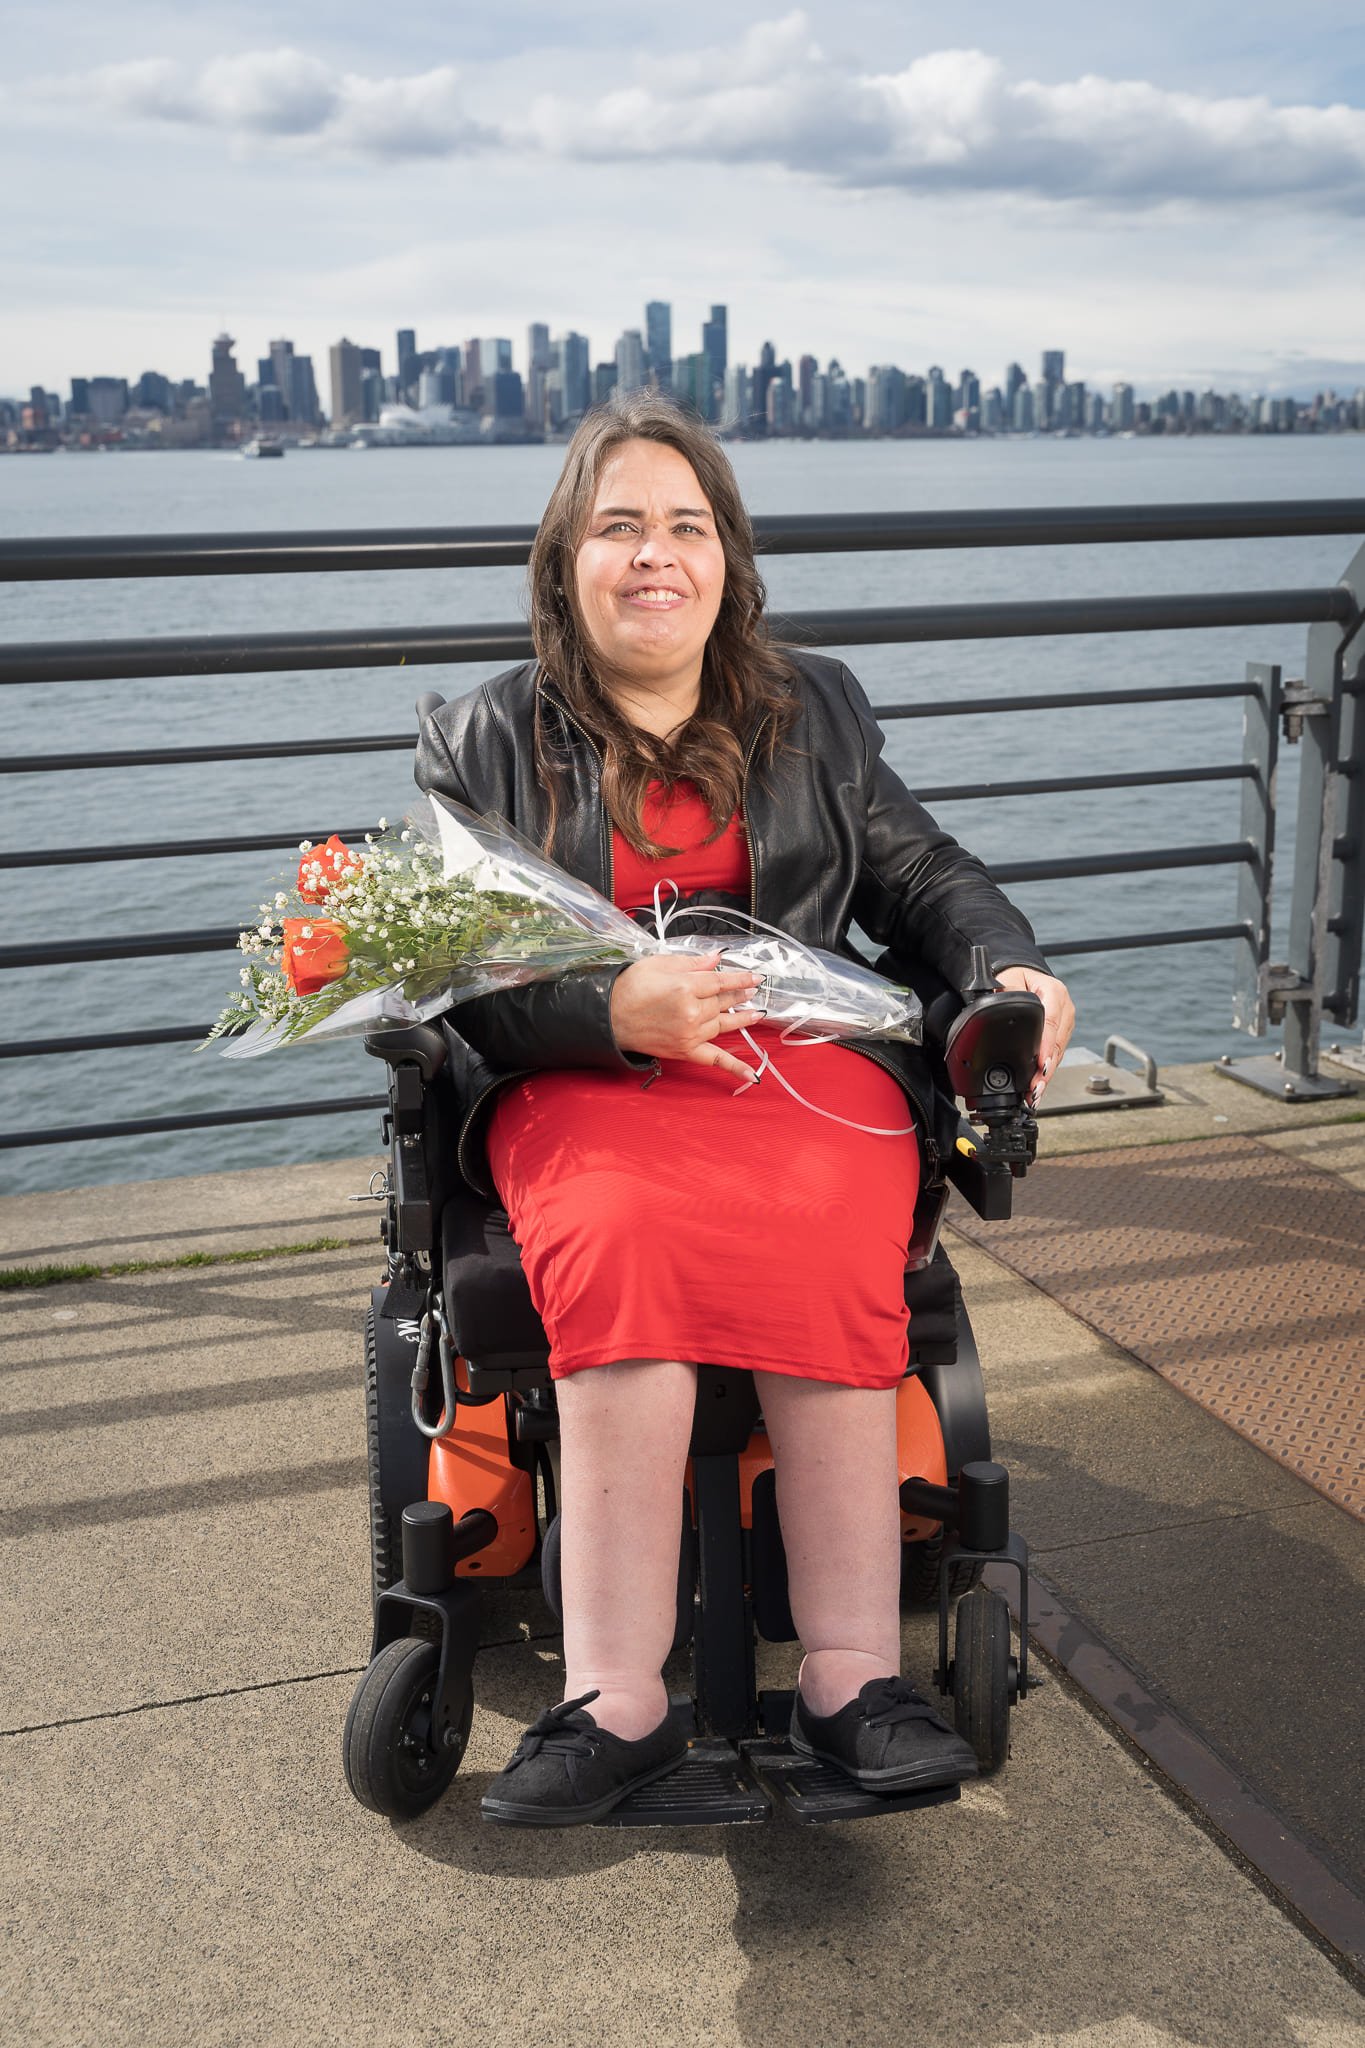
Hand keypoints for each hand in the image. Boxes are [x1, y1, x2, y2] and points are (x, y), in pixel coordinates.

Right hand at [610, 950, 765, 1085]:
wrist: (609, 1016)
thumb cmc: (630, 987)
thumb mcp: (659, 964)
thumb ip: (693, 963)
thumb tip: (717, 959)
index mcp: (685, 987)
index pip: (721, 982)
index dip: (740, 979)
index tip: (755, 978)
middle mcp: (691, 1012)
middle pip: (723, 1002)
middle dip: (739, 995)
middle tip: (752, 991)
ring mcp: (690, 1034)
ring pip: (722, 1024)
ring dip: (742, 1019)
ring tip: (756, 1014)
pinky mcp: (685, 1051)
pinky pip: (714, 1060)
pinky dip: (734, 1067)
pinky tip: (751, 1075)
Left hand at [995, 966, 1075, 1104]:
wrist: (1024, 975)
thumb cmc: (1015, 977)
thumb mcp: (1008, 979)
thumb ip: (1005, 993)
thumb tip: (999, 1009)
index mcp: (1054, 991)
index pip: (1052, 1022)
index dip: (1046, 1046)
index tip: (1040, 1065)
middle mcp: (1065, 1007)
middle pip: (1057, 1043)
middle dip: (1045, 1069)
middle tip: (1035, 1088)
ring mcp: (1065, 1022)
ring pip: (1057, 1053)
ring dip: (1046, 1074)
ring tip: (1035, 1093)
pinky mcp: (1061, 1033)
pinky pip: (1055, 1054)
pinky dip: (1046, 1071)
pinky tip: (1038, 1086)